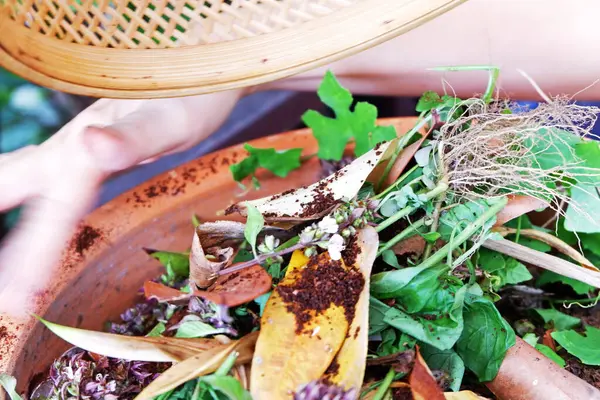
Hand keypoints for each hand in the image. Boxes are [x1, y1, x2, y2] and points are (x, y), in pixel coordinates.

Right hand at [0, 91, 242, 315]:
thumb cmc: (189, 98)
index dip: (32, 256)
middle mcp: (66, 150)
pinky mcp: (82, 151)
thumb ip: (132, 135)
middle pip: (7, 187)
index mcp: (82, 151)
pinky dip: (16, 202)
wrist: (196, 72)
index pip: (53, 213)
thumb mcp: (168, 118)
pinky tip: (19, 212)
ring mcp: (71, 149)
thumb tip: (88, 144)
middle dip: (1, 238)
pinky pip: (39, 181)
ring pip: (14, 180)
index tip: (15, 300)